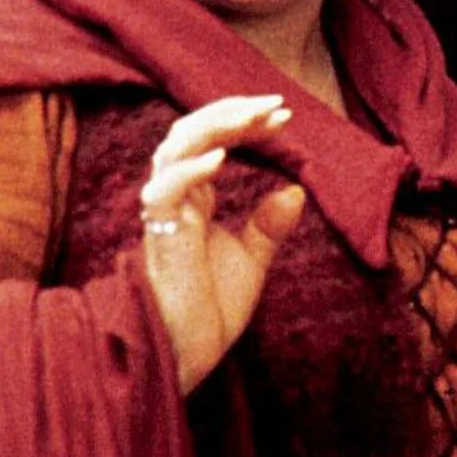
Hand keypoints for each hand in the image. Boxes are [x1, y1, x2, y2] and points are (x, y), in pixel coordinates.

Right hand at [139, 95, 304, 394]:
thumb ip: (270, 225)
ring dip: (214, 127)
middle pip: (190, 133)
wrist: (186, 351)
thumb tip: (297, 190)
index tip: (284, 115)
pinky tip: (221, 156)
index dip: (245, 123)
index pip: (213, 140)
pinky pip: (164, 191)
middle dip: (232, 112)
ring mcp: (164, 214)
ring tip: (252, 117)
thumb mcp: (253, 259)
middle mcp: (175, 197)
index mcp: (194, 197)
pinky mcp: (160, 236)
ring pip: (174, 150)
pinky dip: (190, 170)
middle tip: (275, 105)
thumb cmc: (210, 307)